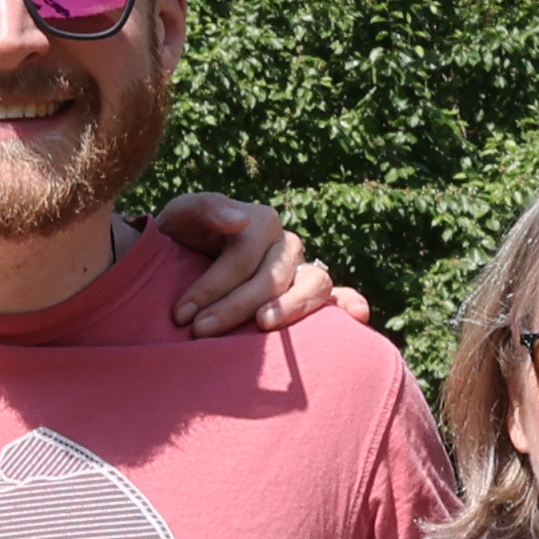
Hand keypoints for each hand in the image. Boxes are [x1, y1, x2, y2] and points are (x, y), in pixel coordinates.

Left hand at [155, 193, 358, 342]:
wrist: (182, 261)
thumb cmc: (182, 238)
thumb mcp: (182, 214)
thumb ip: (206, 208)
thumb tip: (240, 221)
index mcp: (262, 222)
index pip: (242, 258)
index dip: (212, 287)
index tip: (182, 316)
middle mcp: (287, 245)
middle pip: (273, 277)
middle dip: (235, 306)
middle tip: (201, 331)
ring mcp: (303, 269)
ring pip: (313, 284)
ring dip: (291, 307)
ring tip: (261, 325)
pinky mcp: (310, 294)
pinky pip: (336, 296)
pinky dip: (349, 304)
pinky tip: (356, 316)